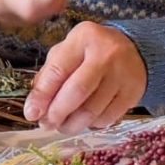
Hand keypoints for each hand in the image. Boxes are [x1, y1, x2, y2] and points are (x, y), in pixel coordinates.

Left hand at [26, 22, 146, 133]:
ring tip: (63, 126)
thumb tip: (35, 107)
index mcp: (83, 38)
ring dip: (73, 124)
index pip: (58, 70)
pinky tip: (84, 121)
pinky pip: (107, 117)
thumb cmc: (91, 51)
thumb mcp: (67, 51)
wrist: (134, 50)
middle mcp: (106, 54)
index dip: (43, 95)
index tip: (31, 113)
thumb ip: (49, 74)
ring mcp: (122, 74)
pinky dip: (91, 125)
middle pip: (77, 92)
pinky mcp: (133, 93)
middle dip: (57, 113)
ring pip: (93, 110)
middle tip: (46, 124)